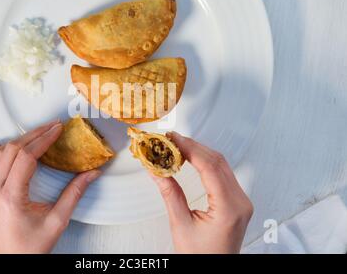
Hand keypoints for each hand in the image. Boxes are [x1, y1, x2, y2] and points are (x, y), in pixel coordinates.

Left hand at [0, 121, 100, 253]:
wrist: (11, 261)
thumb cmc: (31, 247)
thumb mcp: (57, 221)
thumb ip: (74, 194)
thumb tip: (92, 173)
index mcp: (11, 196)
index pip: (26, 157)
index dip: (44, 139)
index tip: (58, 129)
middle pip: (12, 150)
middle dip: (35, 134)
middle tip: (53, 126)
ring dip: (18, 141)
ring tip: (37, 134)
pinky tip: (0, 150)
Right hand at [151, 132, 252, 253]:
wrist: (214, 272)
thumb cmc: (201, 257)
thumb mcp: (181, 226)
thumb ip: (170, 195)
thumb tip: (157, 171)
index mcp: (229, 208)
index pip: (210, 167)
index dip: (190, 149)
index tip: (173, 139)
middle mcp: (240, 202)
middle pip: (218, 162)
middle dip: (193, 146)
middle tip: (171, 139)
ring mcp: (241, 201)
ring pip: (222, 165)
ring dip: (200, 152)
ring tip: (178, 145)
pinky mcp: (237, 202)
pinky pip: (223, 174)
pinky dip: (206, 162)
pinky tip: (192, 158)